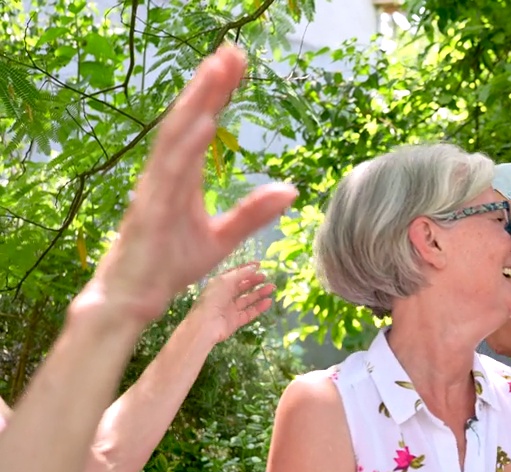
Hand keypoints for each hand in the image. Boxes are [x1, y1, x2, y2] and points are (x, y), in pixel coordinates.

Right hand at [88, 45, 296, 323]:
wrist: (135, 296)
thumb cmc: (170, 263)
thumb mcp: (222, 239)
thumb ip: (252, 213)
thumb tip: (290, 190)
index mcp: (181, 176)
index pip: (203, 125)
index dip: (219, 94)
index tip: (238, 63)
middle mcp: (165, 174)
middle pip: (189, 120)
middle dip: (209, 85)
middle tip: (231, 51)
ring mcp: (154, 189)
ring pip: (176, 137)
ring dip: (197, 103)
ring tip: (216, 71)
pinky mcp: (149, 210)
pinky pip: (169, 174)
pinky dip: (186, 148)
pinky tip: (203, 125)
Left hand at [190, 263, 274, 343]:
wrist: (206, 325)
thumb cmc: (213, 299)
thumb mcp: (225, 281)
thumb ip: (240, 274)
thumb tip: (254, 267)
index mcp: (219, 284)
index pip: (234, 274)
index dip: (246, 269)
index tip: (259, 265)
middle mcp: (224, 296)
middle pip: (241, 286)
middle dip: (254, 281)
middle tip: (265, 277)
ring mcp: (230, 308)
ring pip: (248, 299)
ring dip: (259, 293)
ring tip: (272, 287)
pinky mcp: (236, 320)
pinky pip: (250, 312)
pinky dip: (259, 307)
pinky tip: (269, 301)